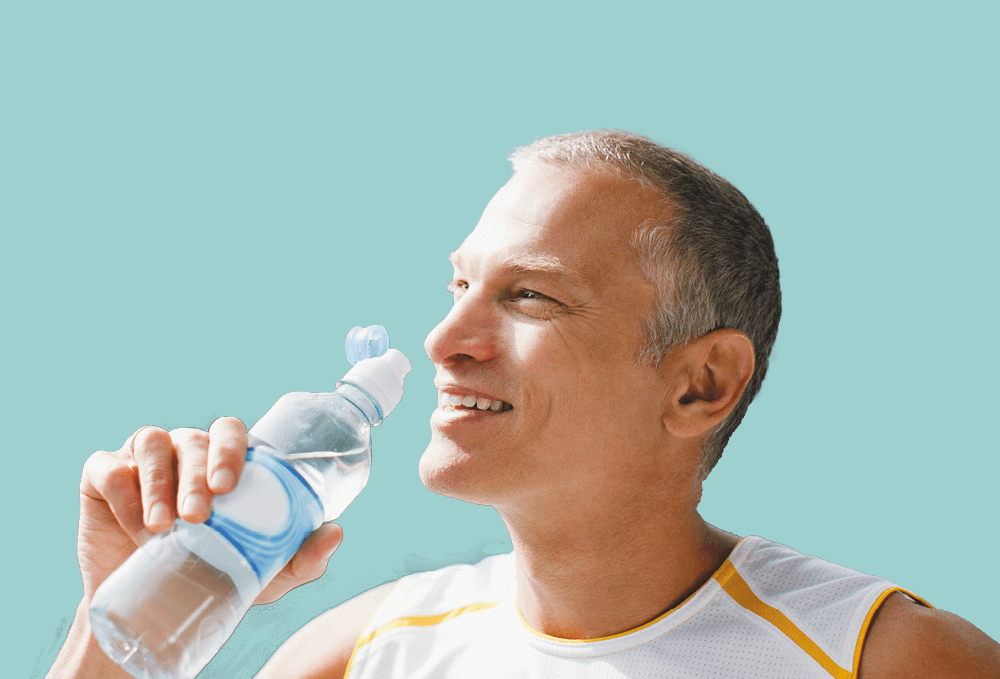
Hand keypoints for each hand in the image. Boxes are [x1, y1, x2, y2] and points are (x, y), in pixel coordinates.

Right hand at [77, 417, 342, 604]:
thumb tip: (336, 532)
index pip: (230, 433)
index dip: (230, 449)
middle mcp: (184, 451)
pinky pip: (109, 467)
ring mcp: (142, 460)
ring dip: (158, 483)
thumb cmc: (214, 576)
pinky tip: (133, 524)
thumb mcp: (262, 575)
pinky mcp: (102, 475)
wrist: (151, 609)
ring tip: (163, 528)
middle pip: (192, 439)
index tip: (229, 487)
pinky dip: (122, 492)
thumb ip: (301, 557)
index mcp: (222, 462)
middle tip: (198, 517)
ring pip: (151, 443)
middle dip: (195, 475)